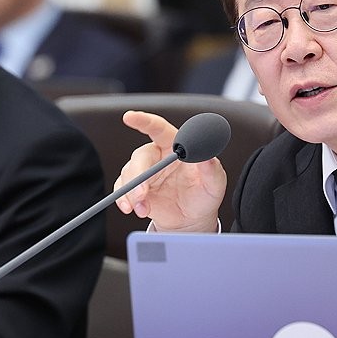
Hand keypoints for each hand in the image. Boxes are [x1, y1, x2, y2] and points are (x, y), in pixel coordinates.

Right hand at [112, 110, 226, 232]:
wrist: (191, 220)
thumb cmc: (204, 196)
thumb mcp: (214, 183)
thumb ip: (211, 168)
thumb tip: (207, 155)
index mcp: (175, 146)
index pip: (159, 128)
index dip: (144, 121)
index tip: (129, 117)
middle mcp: (157, 156)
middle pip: (140, 157)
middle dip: (138, 176)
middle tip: (142, 194)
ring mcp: (145, 172)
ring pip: (128, 175)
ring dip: (131, 193)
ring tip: (142, 209)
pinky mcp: (135, 188)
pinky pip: (122, 189)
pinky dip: (123, 199)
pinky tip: (130, 208)